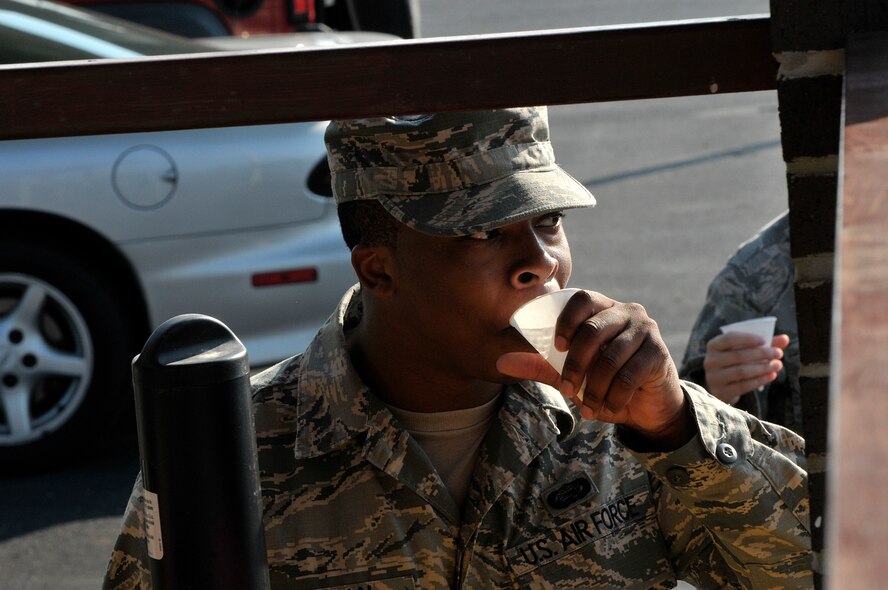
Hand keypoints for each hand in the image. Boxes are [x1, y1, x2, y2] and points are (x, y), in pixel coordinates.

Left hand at [497, 290, 691, 448]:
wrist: (646, 406)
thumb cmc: (605, 383)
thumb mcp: (570, 374)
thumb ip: (540, 365)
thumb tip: (501, 362)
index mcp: (601, 308)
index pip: (581, 299)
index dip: (566, 321)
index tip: (556, 348)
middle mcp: (626, 312)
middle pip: (593, 330)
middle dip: (575, 365)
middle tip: (566, 390)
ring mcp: (646, 330)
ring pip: (610, 357)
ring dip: (594, 387)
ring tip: (588, 405)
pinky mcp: (659, 353)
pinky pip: (629, 375)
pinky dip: (614, 397)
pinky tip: (607, 408)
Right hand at [703, 332, 789, 404]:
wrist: (722, 385)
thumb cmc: (735, 362)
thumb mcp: (745, 350)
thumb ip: (763, 344)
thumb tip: (785, 339)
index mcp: (713, 345)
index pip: (729, 338)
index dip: (747, 338)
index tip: (765, 340)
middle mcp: (710, 361)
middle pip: (738, 356)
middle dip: (761, 354)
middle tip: (778, 353)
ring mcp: (714, 377)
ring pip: (741, 371)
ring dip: (762, 368)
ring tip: (777, 365)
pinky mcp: (721, 391)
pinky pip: (743, 386)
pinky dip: (759, 380)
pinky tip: (771, 376)